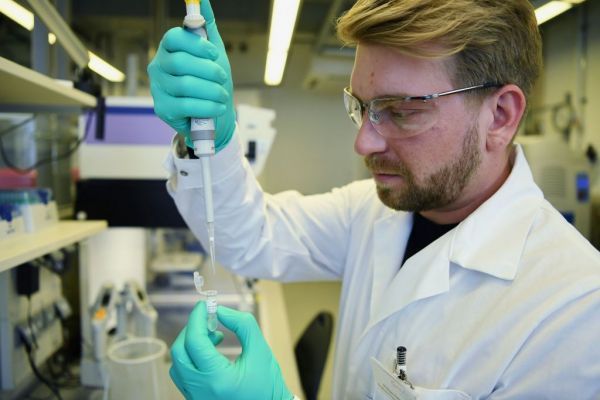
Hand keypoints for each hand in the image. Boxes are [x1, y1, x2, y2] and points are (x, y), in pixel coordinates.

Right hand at [147, 0, 234, 151]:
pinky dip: (208, 106)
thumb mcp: (213, 52)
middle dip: (208, 71)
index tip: (214, 53)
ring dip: (212, 90)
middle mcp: (158, 67)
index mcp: (169, 49)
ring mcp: (157, 89)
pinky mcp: (163, 109)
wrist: (213, 115)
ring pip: (186, 85)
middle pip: (180, 63)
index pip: (173, 38)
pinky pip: (186, 105)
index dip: (196, 44)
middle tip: (223, 77)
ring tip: (223, 94)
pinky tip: (218, 107)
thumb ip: (206, 26)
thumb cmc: (211, 81)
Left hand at [170, 302, 293, 399]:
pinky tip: (210, 351)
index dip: (197, 318)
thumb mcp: (260, 350)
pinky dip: (191, 357)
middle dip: (191, 330)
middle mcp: (201, 391)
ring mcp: (196, 397)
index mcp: (217, 379)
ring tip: (214, 336)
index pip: (195, 342)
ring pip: (178, 364)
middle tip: (208, 319)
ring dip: (191, 344)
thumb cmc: (268, 385)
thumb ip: (242, 325)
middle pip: (179, 352)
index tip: (204, 306)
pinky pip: (183, 374)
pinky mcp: (195, 399)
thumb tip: (220, 311)